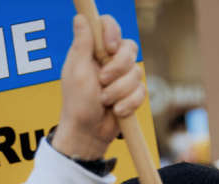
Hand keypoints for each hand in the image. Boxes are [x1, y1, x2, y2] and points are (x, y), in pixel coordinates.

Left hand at [52, 14, 144, 160]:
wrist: (88, 133)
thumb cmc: (77, 103)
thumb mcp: (77, 71)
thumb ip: (81, 44)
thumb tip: (81, 17)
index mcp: (93, 49)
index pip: (109, 25)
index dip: (113, 33)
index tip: (109, 48)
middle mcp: (110, 60)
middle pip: (130, 48)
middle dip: (118, 68)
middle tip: (102, 81)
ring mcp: (122, 77)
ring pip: (136, 72)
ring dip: (120, 90)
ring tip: (105, 101)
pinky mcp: (132, 94)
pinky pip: (141, 91)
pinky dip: (129, 103)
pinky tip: (117, 111)